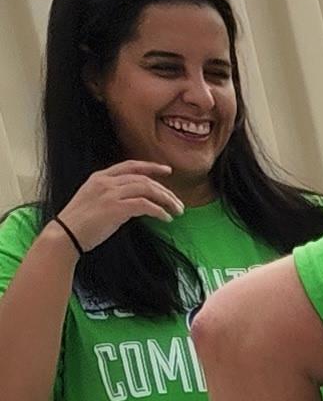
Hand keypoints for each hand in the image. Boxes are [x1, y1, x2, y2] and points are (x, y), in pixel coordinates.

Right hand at [52, 161, 181, 253]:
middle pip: (143, 179)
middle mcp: (106, 182)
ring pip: (147, 189)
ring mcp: (111, 194)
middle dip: (164, 190)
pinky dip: (159, 211)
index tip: (167, 170)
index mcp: (100, 177)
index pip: (130, 166)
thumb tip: (134, 203)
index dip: (150, 167)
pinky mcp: (116, 208)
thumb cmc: (79, 224)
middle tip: (178, 203)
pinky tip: (166, 218)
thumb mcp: (94, 202)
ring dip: (166, 200)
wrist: (66, 234)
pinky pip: (145, 205)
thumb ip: (112, 197)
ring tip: (177, 211)